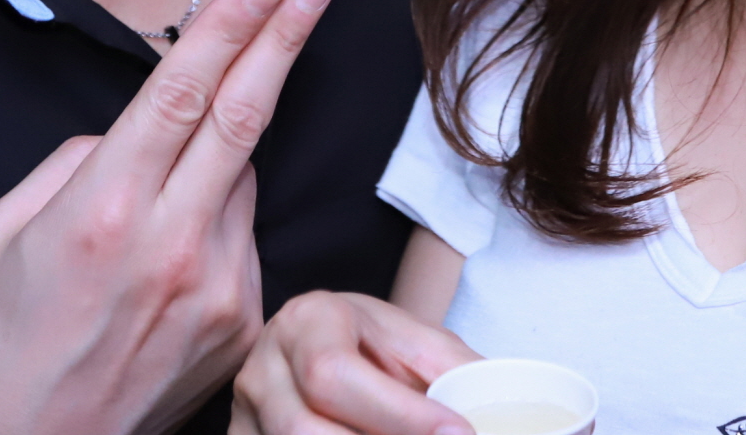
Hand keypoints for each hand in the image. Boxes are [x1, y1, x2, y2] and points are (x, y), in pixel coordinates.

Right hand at [0, 0, 338, 434]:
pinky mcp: (244, 319)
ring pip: (241, 178)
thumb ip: (76, 161)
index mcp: (105, 209)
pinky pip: (242, 235)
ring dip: (221, 157)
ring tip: (157, 208)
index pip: (183, 93)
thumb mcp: (4, 232)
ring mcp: (219, 285)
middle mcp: (172, 243)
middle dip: (286, 36)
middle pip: (245, 116)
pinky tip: (167, 265)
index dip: (230, 27)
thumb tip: (135, 126)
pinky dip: (216, 221)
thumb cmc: (8, 339)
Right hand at [232, 292, 479, 434]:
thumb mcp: (416, 345)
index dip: (398, 415)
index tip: (459, 433)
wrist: (322, 350)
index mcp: (308, 322)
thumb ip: (455, 374)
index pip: (334, 373)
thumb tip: (503, 413)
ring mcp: (243, 416)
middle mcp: (262, 367)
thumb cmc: (376, 348)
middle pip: (302, 430)